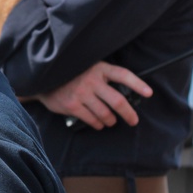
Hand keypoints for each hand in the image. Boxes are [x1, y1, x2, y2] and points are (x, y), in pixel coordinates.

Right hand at [35, 61, 151, 129]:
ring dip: (111, 121)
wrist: (43, 79)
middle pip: (118, 101)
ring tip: (111, 121)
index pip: (123, 75)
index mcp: (99, 68)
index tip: (149, 94)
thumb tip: (124, 94)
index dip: (138, 84)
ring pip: (105, 114)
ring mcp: (81, 93)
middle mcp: (91, 80)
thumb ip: (103, 77)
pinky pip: (92, 120)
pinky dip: (98, 124)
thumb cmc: (70, 75)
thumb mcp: (87, 68)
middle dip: (129, 114)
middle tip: (133, 120)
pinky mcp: (72, 105)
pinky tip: (99, 124)